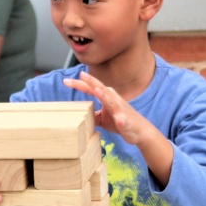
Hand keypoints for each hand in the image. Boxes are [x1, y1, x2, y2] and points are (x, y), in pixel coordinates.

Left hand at [63, 69, 173, 188]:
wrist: (139, 131)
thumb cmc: (120, 122)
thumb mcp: (102, 118)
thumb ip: (92, 114)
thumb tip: (79, 115)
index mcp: (106, 97)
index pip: (91, 88)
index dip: (79, 84)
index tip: (65, 81)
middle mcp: (113, 99)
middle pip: (100, 88)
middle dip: (90, 82)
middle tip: (80, 74)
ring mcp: (120, 109)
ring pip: (111, 100)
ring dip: (104, 95)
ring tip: (96, 90)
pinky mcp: (126, 121)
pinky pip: (122, 119)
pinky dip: (120, 119)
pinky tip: (118, 119)